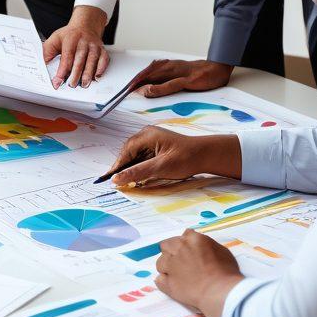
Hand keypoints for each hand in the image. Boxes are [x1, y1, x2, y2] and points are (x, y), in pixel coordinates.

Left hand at [43, 5, 108, 88]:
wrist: (85, 24)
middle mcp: (83, 42)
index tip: (58, 81)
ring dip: (88, 74)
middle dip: (75, 75)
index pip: (66, 57)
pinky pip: (104, 59)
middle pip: (79, 60)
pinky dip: (101, 69)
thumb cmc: (69, 35)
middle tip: (71, 85)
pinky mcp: (101, 49)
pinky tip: (97, 77)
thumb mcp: (54, 39)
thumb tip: (43, 65)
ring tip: (84, 84)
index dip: (62, 71)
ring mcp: (93, 46)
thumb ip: (47, 52)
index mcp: (70, 40)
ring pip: (92, 61)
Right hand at [106, 127, 240, 186]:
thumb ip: (137, 172)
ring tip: (126, 181)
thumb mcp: (160, 167)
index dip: (117, 166)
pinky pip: (143, 156)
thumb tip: (117, 179)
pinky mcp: (157, 147)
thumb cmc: (186, 158)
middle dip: (123, 167)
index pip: (126, 151)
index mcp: (146, 135)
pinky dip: (140, 166)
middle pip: (129, 152)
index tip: (110, 179)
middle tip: (117, 182)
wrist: (206, 155)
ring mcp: (152, 140)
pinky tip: (139, 176)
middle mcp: (147, 135)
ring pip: (135, 155)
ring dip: (132, 168)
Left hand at [133, 58, 233, 97]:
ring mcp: (178, 73)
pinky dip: (159, 88)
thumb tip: (150, 89)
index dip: (134, 80)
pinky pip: (171, 84)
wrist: (217, 68)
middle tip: (122, 91)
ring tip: (130, 91)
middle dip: (134, 82)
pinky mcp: (187, 79)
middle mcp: (170, 67)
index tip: (124, 88)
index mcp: (167, 66)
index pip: (146, 72)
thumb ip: (164, 81)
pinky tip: (151, 91)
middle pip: (147, 74)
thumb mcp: (178, 75)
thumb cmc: (197, 73)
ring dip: (142, 84)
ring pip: (156, 77)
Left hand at [155, 229, 243, 316]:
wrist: (221, 293)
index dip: (187, 244)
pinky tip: (173, 285)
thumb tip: (200, 245)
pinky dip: (164, 282)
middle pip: (166, 245)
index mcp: (192, 239)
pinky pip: (158, 280)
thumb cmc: (227, 273)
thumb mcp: (222, 252)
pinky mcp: (167, 282)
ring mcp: (171, 265)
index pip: (184, 235)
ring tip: (179, 276)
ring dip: (167, 267)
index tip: (192, 252)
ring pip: (160, 262)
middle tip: (182, 262)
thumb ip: (207, 245)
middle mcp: (178, 248)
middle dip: (172, 252)